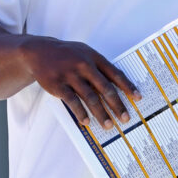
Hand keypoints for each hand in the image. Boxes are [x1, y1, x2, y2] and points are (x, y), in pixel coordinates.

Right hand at [20, 36, 140, 129]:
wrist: (40, 52)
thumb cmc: (68, 54)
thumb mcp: (85, 53)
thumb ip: (100, 67)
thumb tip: (117, 86)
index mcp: (94, 57)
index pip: (115, 73)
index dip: (128, 86)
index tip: (138, 98)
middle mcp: (84, 65)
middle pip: (105, 88)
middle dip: (117, 105)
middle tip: (125, 118)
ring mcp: (71, 75)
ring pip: (90, 98)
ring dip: (100, 113)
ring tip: (108, 125)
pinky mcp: (58, 85)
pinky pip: (72, 102)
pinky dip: (81, 113)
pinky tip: (86, 121)